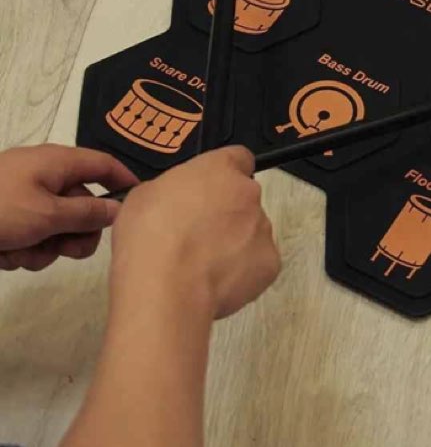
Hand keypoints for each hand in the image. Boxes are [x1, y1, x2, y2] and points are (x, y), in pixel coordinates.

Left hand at [0, 144, 137, 270]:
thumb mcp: (47, 214)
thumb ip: (87, 214)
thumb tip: (119, 209)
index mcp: (58, 162)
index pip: (105, 165)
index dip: (125, 182)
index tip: (139, 208)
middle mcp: (46, 176)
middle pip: (82, 205)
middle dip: (77, 234)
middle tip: (68, 252)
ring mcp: (24, 196)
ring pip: (57, 226)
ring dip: (45, 247)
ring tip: (22, 254)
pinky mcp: (8, 215)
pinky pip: (32, 234)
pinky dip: (24, 248)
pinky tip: (5, 255)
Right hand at [111, 146, 279, 319]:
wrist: (166, 288)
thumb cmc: (150, 237)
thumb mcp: (144, 195)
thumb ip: (172, 189)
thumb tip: (175, 200)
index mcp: (220, 169)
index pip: (238, 158)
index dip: (224, 174)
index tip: (210, 191)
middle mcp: (249, 193)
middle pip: (244, 198)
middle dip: (227, 212)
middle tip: (198, 234)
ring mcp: (263, 228)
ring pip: (252, 231)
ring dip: (235, 242)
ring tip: (201, 264)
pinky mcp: (270, 262)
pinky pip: (258, 262)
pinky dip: (243, 271)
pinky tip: (215, 281)